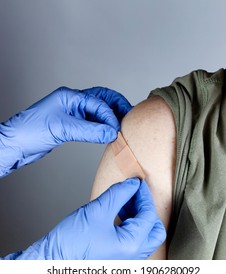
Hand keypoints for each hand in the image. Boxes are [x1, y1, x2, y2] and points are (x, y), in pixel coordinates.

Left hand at [0, 86, 131, 176]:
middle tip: (128, 116)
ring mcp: (73, 112)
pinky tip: (108, 132)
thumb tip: (111, 133)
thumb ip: (90, 131)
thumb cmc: (32, 131)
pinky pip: (92, 122)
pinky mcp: (72, 123)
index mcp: (70, 96)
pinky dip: (102, 126)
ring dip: (111, 116)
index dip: (110, 116)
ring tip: (121, 125)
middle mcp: (73, 101)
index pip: (98, 102)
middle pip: (102, 98)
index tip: (116, 129)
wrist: (16, 144)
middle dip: (116, 106)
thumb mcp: (63, 129)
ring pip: (99, 110)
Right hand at [4, 178, 165, 259]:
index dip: (143, 195)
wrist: (51, 261)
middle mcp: (133, 257)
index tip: (137, 183)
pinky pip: (133, 240)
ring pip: (144, 235)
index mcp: (132, 246)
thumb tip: (132, 184)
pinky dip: (131, 224)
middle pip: (153, 229)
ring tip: (125, 199)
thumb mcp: (97, 211)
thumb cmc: (71, 242)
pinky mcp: (119, 259)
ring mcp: (127, 260)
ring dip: (138, 214)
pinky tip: (120, 211)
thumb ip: (119, 194)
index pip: (148, 215)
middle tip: (135, 193)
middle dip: (146, 208)